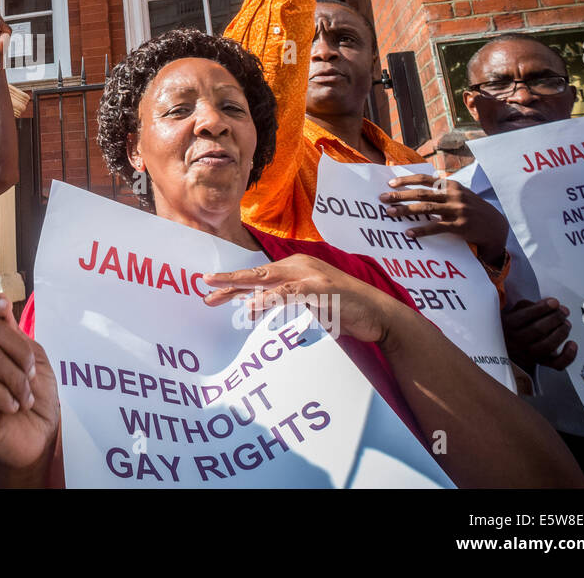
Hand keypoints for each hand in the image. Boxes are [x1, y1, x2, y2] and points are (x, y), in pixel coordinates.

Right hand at [0, 289, 58, 470]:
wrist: (40, 437)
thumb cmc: (37, 399)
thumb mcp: (34, 358)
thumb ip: (15, 332)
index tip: (4, 307)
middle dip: (21, 354)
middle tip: (29, 378)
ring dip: (16, 380)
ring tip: (22, 399)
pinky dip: (3, 395)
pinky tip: (10, 407)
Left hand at [203, 253, 403, 344]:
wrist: (379, 315)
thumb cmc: (344, 309)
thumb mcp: (311, 302)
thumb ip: (289, 299)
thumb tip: (261, 305)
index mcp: (296, 269)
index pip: (259, 277)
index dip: (234, 283)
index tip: (211, 290)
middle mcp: (300, 267)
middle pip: (258, 274)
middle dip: (230, 280)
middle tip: (204, 284)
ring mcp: (311, 276)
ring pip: (268, 280)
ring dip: (242, 287)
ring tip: (219, 295)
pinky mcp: (321, 289)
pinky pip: (289, 293)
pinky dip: (269, 298)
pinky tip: (252, 305)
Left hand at [380, 174, 510, 266]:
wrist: (495, 226)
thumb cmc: (471, 209)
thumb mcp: (459, 194)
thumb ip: (442, 190)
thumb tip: (416, 187)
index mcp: (451, 185)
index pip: (425, 179)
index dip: (407, 180)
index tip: (390, 183)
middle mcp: (454, 195)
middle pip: (421, 193)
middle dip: (400, 195)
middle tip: (382, 198)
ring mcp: (457, 210)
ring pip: (426, 208)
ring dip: (406, 210)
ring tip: (390, 213)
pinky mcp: (460, 226)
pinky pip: (437, 227)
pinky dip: (422, 230)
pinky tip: (409, 233)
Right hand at [503, 298, 576, 373]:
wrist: (507, 344)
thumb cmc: (514, 326)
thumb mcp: (516, 310)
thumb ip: (531, 305)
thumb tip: (550, 303)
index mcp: (509, 325)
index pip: (525, 316)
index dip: (543, 308)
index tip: (554, 302)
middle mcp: (517, 341)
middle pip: (538, 330)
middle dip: (555, 318)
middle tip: (563, 312)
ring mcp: (528, 354)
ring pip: (548, 346)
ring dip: (561, 333)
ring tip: (566, 324)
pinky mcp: (541, 363)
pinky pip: (557, 364)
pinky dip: (568, 355)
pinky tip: (572, 344)